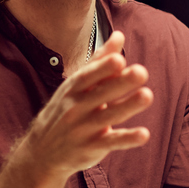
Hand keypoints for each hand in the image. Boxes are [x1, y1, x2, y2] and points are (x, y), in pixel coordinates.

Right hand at [18, 30, 152, 179]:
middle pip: (101, 93)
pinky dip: (127, 139)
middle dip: (120, 83)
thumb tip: (119, 36)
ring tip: (147, 95)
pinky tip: (144, 134)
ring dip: (128, 106)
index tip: (119, 59)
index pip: (88, 76)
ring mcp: (83, 128)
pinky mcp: (92, 148)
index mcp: (74, 88)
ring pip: (108, 116)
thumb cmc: (65, 110)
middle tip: (142, 72)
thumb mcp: (77, 85)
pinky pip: (111, 142)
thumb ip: (100, 62)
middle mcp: (77, 107)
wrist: (41, 152)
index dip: (102, 68)